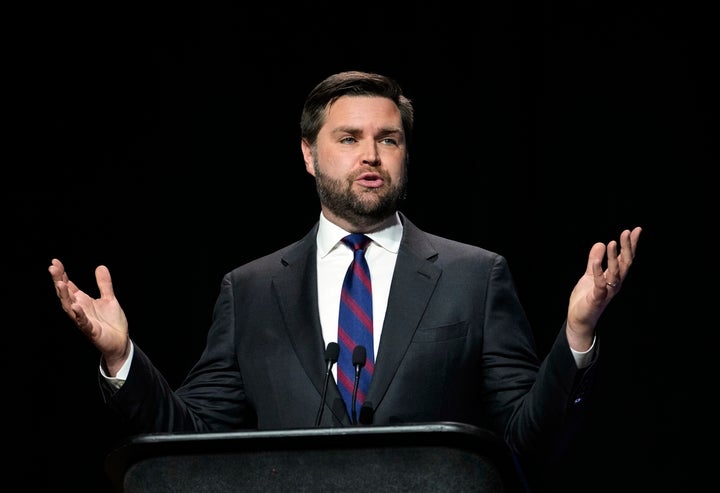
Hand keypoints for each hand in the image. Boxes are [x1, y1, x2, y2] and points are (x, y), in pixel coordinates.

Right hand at [48, 258, 129, 374]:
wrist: (120, 341)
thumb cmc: (112, 322)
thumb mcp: (109, 299)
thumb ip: (104, 284)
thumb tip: (100, 266)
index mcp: (82, 302)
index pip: (69, 286)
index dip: (62, 274)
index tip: (55, 262)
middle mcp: (79, 310)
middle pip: (65, 294)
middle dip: (58, 281)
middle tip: (52, 268)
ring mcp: (83, 321)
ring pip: (70, 308)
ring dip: (64, 296)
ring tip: (60, 283)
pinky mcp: (91, 331)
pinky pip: (83, 322)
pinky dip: (78, 314)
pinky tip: (75, 306)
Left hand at [566, 226, 641, 350]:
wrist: (579, 319)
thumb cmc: (586, 298)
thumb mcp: (590, 275)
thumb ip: (594, 261)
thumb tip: (600, 243)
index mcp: (614, 277)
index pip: (626, 259)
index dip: (631, 245)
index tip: (636, 230)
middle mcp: (614, 284)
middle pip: (625, 264)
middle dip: (627, 248)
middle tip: (626, 232)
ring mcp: (606, 292)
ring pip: (614, 273)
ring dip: (614, 258)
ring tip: (612, 243)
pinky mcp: (596, 299)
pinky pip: (599, 285)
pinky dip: (598, 273)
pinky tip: (596, 261)